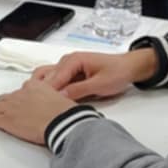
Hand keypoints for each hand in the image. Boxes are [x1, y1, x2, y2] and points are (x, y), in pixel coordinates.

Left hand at [0, 77, 75, 146]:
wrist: (61, 122)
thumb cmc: (65, 113)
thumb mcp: (60, 97)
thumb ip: (50, 97)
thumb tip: (50, 104)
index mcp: (34, 85)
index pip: (20, 90)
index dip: (21, 100)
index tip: (25, 107)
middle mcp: (20, 93)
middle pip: (5, 98)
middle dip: (8, 106)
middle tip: (15, 115)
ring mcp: (11, 106)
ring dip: (1, 114)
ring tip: (9, 122)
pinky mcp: (7, 119)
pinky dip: (1, 125)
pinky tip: (8, 129)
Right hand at [38, 47, 156, 99]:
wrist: (129, 67)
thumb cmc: (118, 72)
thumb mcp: (100, 84)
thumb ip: (79, 90)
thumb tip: (61, 97)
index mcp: (73, 60)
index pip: (54, 78)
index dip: (48, 93)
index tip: (41, 106)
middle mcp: (66, 62)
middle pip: (44, 77)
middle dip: (40, 91)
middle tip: (38, 107)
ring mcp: (66, 68)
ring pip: (46, 78)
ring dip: (43, 90)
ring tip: (41, 105)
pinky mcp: (69, 75)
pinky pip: (54, 82)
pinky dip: (50, 90)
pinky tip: (50, 101)